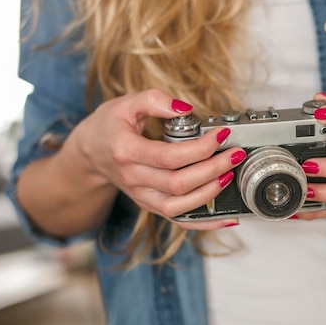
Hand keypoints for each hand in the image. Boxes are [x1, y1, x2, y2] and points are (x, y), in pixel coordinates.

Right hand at [67, 89, 243, 229]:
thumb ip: (154, 100)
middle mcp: (133, 178)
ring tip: (229, 175)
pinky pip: (178, 221)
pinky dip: (204, 224)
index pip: (168, 156)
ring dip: (210, 193)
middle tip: (234, 154)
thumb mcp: (126, 103)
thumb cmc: (110, 127)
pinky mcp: (150, 206)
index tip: (221, 134)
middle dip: (213, 169)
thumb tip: (186, 108)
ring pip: (179, 207)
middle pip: (178, 183)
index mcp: (125, 151)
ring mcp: (141, 196)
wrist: (91, 153)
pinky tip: (226, 218)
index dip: (199, 148)